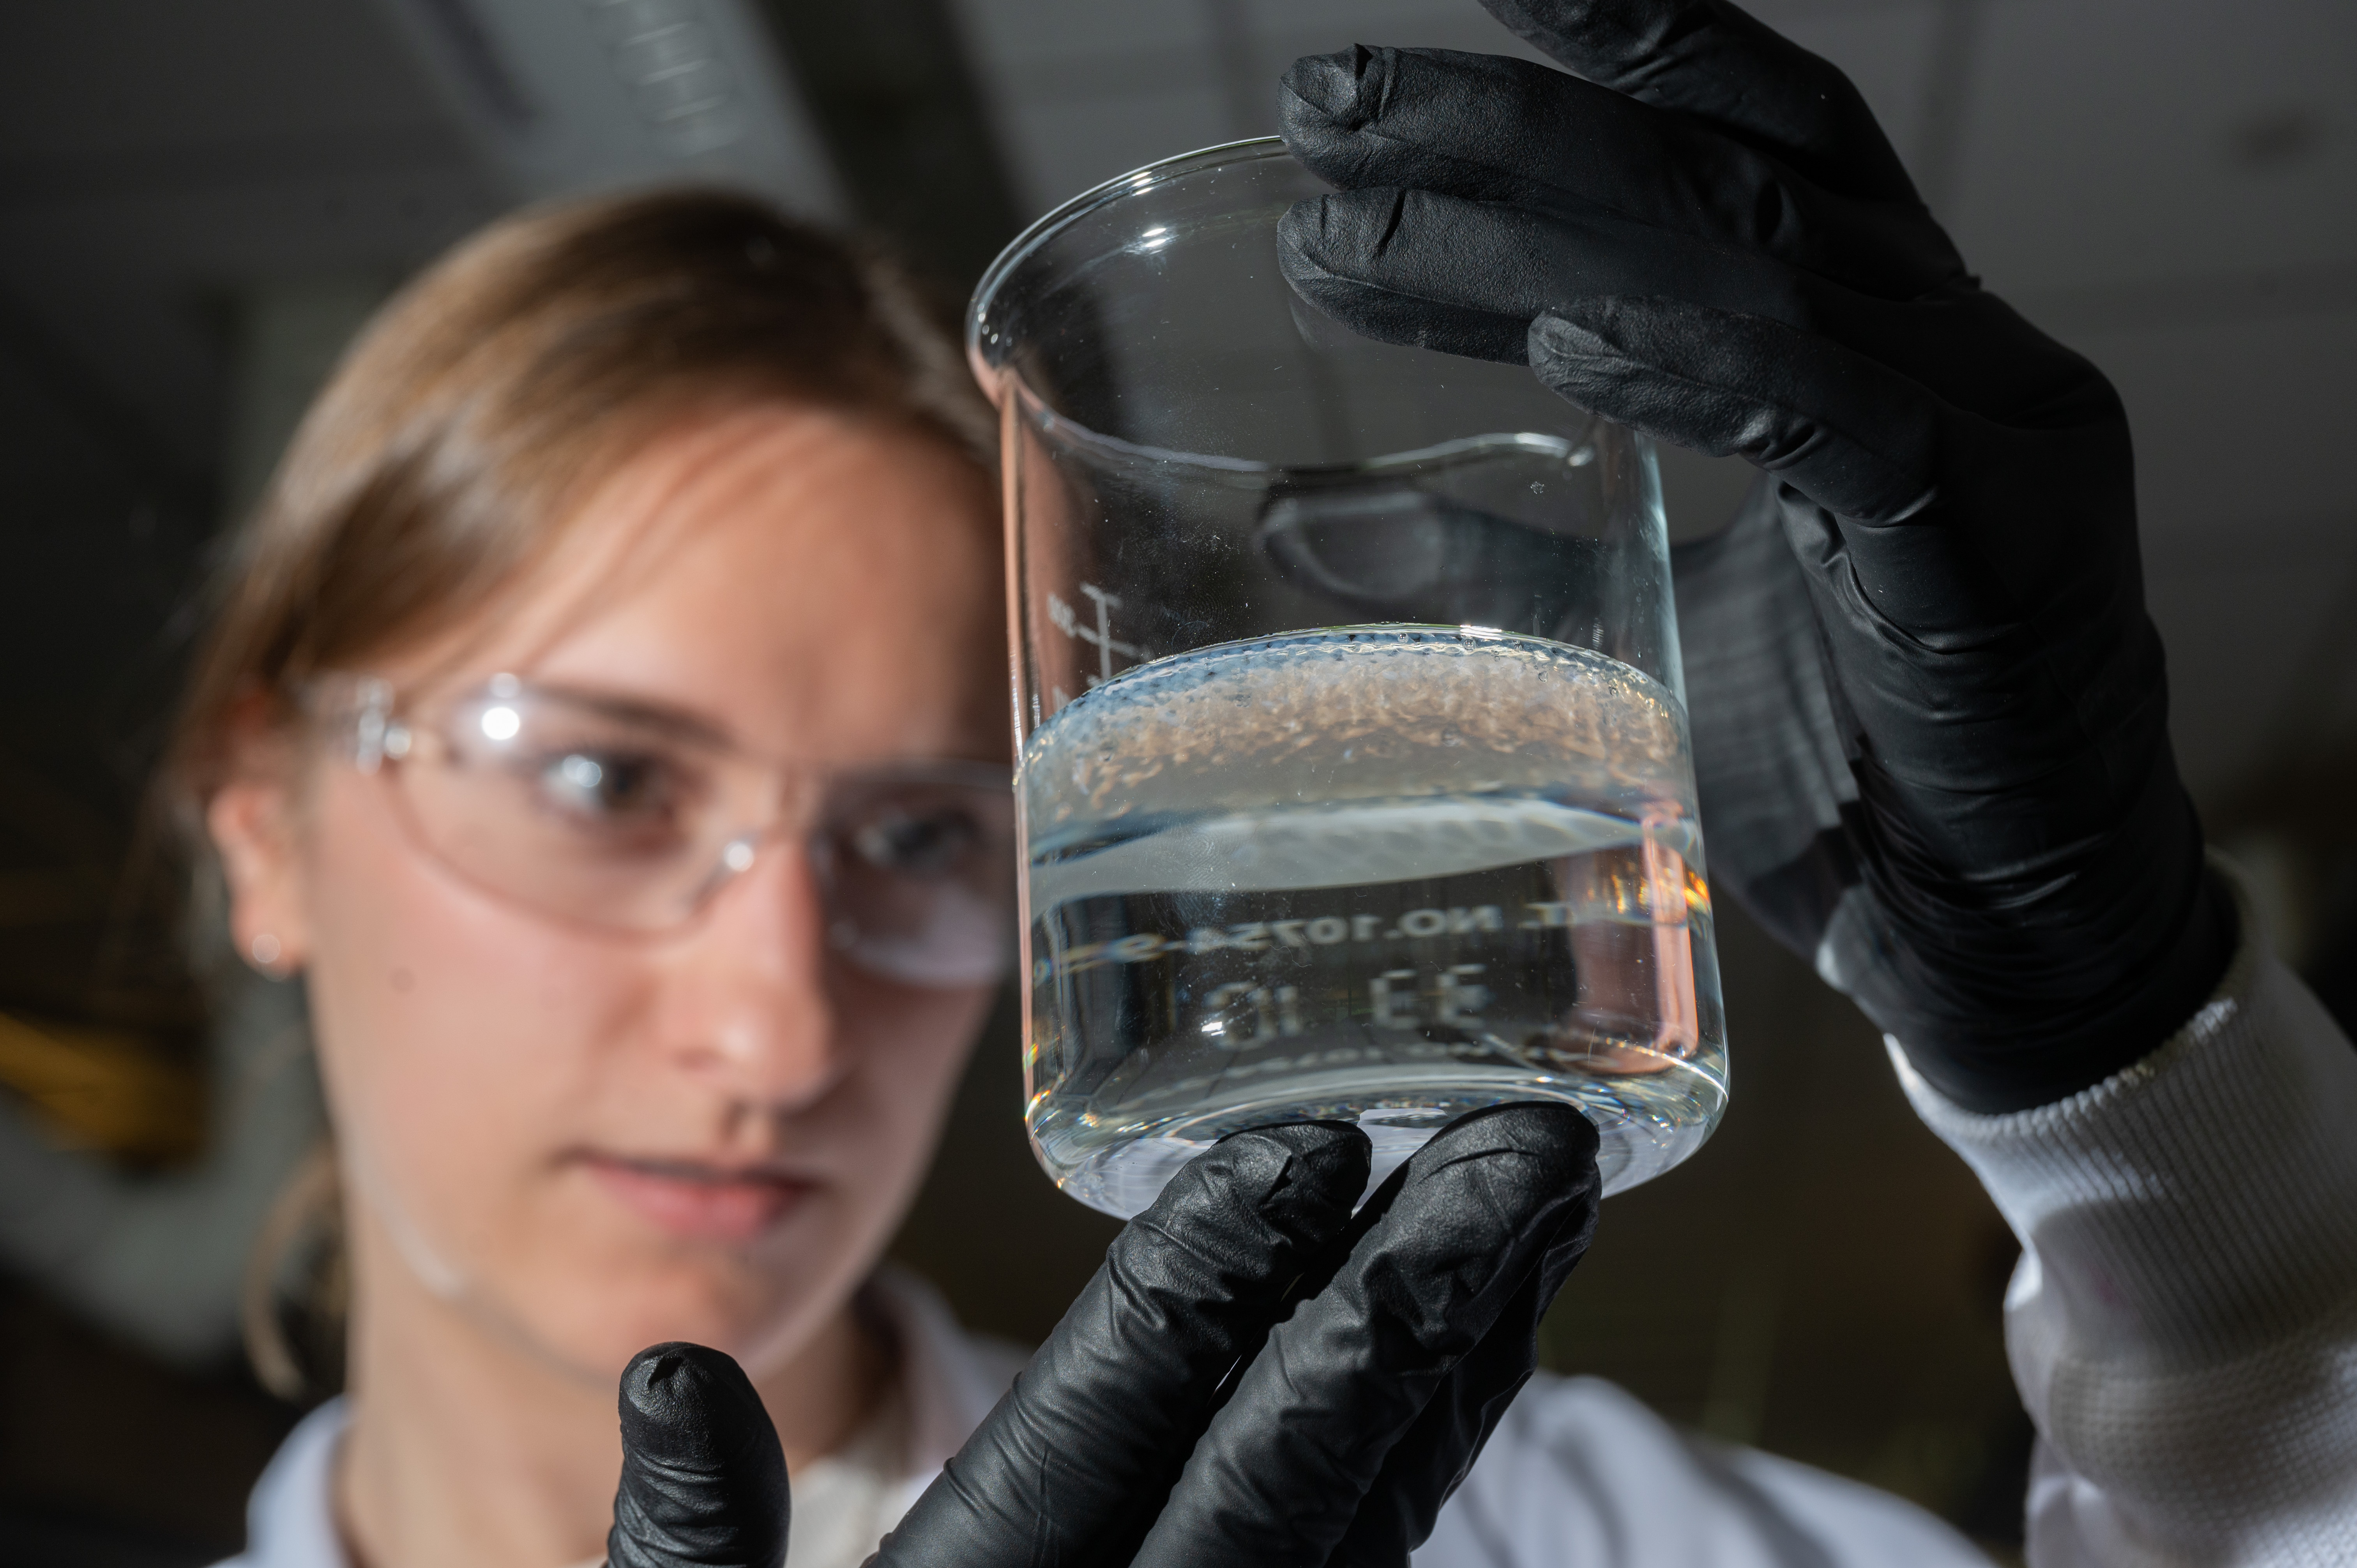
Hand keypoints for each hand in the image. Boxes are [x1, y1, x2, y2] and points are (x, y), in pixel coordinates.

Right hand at [604, 1105, 1599, 1567]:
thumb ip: (689, 1540)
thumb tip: (676, 1376)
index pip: (1115, 1414)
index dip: (1217, 1271)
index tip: (1313, 1139)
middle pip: (1294, 1458)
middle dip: (1415, 1291)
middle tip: (1528, 1142)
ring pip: (1370, 1508)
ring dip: (1465, 1351)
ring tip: (1547, 1205)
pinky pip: (1373, 1549)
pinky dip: (1441, 1435)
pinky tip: (1491, 1328)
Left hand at [1276, 0, 2233, 1110]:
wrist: (2003, 938)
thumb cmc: (1835, 772)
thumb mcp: (1631, 627)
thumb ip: (1494, 551)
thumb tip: (1299, 514)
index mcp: (1867, 339)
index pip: (1726, 145)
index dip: (1591, 57)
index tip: (1390, 59)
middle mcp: (1941, 342)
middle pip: (1715, 172)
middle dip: (1510, 126)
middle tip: (1325, 108)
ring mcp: (1988, 425)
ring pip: (1757, 268)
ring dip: (1542, 236)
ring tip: (1358, 224)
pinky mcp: (2000, 536)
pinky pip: (1845, 413)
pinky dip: (1703, 365)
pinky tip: (1566, 338)